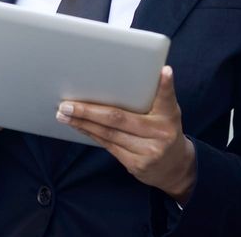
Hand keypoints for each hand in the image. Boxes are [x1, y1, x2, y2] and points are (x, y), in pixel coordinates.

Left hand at [56, 66, 196, 203]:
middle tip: (67, 104)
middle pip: (118, 118)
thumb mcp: (167, 113)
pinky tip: (78, 125)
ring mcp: (147, 151)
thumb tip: (138, 75)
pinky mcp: (136, 165)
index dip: (166, 85)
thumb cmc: (165, 130)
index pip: (167, 97)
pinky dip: (91, 133)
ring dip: (83, 123)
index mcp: (170, 115)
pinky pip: (108, 145)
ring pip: (108, 134)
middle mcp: (160, 133)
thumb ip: (156, 97)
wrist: (176, 168)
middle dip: (89, 111)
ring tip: (64, 114)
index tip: (164, 71)